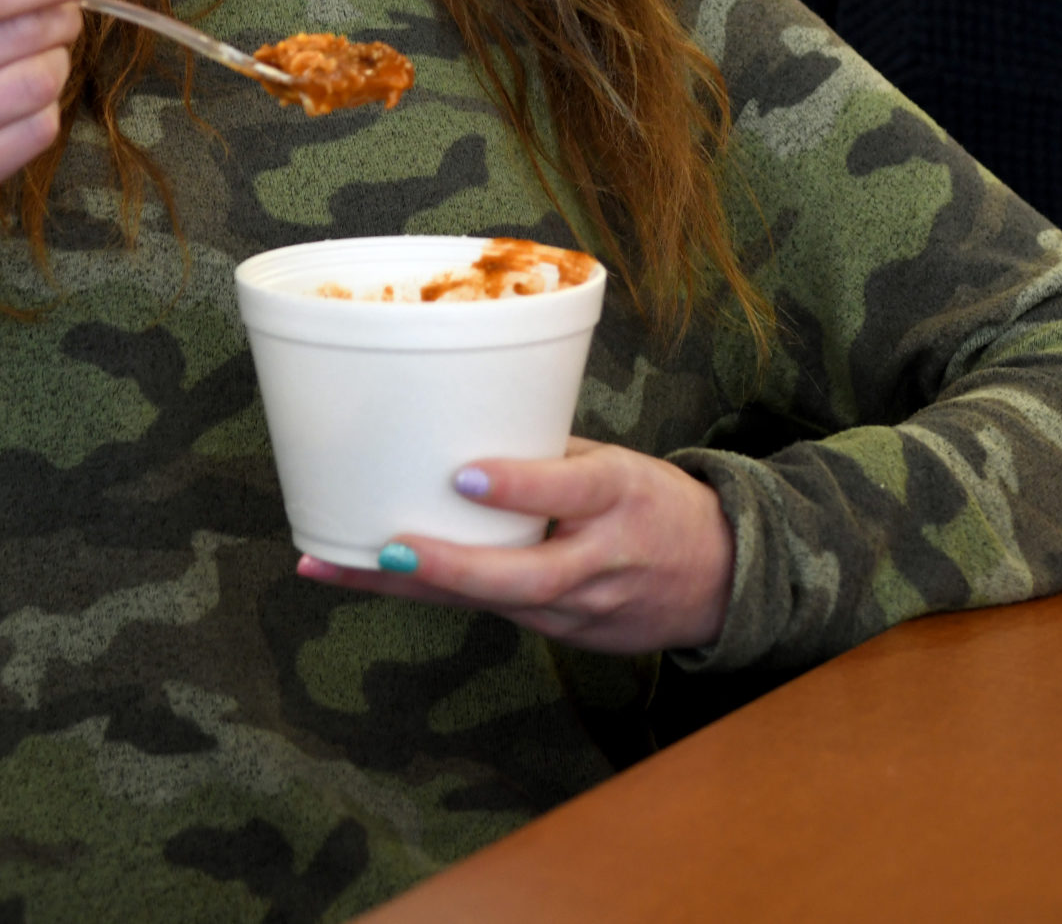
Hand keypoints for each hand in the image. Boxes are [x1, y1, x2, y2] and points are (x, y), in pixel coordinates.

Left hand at [293, 438, 734, 654]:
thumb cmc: (657, 504)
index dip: (519, 486)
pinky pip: (495, 613)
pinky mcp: (565, 634)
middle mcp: (602, 559)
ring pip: (493, 602)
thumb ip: (550, 458)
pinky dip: (438, 594)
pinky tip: (376, 579)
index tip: (465, 477)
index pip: (571, 491)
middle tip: (385, 550)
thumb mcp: (619, 464)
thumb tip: (462, 427)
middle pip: (523, 576)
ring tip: (337, 565)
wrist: (723, 579)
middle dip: (450, 567)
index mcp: (621, 496)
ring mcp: (583, 608)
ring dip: (416, 586)